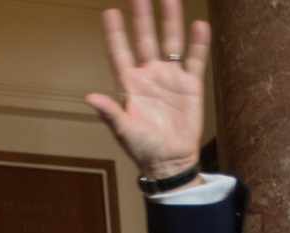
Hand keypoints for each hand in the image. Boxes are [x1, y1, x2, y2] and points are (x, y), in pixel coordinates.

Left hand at [84, 0, 209, 180]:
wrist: (170, 161)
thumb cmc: (143, 148)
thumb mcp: (124, 131)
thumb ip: (110, 112)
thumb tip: (89, 97)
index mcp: (130, 85)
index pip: (120, 53)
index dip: (115, 34)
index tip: (109, 12)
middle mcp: (149, 76)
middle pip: (145, 40)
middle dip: (142, 18)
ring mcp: (170, 78)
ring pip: (170, 43)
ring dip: (170, 22)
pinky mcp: (191, 85)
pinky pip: (195, 60)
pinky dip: (198, 44)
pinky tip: (199, 26)